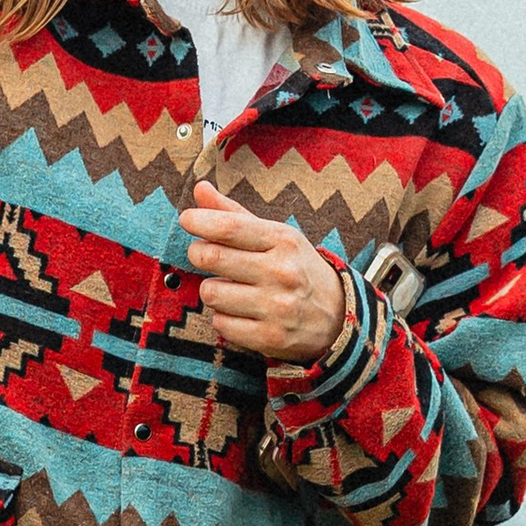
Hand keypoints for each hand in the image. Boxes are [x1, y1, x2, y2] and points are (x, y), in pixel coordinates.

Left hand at [177, 191, 348, 364]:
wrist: (338, 317)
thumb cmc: (297, 269)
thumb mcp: (276, 237)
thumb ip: (235, 214)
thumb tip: (199, 188)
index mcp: (284, 241)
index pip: (231, 227)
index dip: (200, 221)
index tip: (187, 220)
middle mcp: (281, 272)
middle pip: (213, 258)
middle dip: (198, 253)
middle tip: (203, 254)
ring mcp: (276, 307)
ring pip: (211, 293)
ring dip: (213, 290)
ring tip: (230, 288)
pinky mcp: (268, 337)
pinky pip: (220, 324)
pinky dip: (223, 318)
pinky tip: (240, 312)